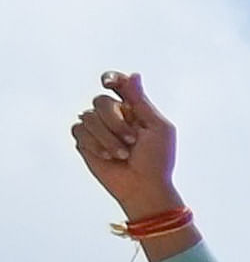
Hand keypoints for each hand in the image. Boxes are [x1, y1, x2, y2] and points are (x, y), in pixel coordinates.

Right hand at [70, 73, 176, 219]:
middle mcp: (113, 115)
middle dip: (115, 121)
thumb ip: (142, 102)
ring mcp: (97, 127)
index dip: (111, 79)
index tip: (109, 83)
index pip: (117, 83)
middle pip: (100, 101)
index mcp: (133, 108)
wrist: (143, 186)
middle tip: (132, 140)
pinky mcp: (85, 141)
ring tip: (123, 154)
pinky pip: (79, 130)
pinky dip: (94, 144)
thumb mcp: (157, 128)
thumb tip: (133, 74)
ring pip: (88, 116)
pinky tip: (108, 156)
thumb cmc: (157, 159)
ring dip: (107, 137)